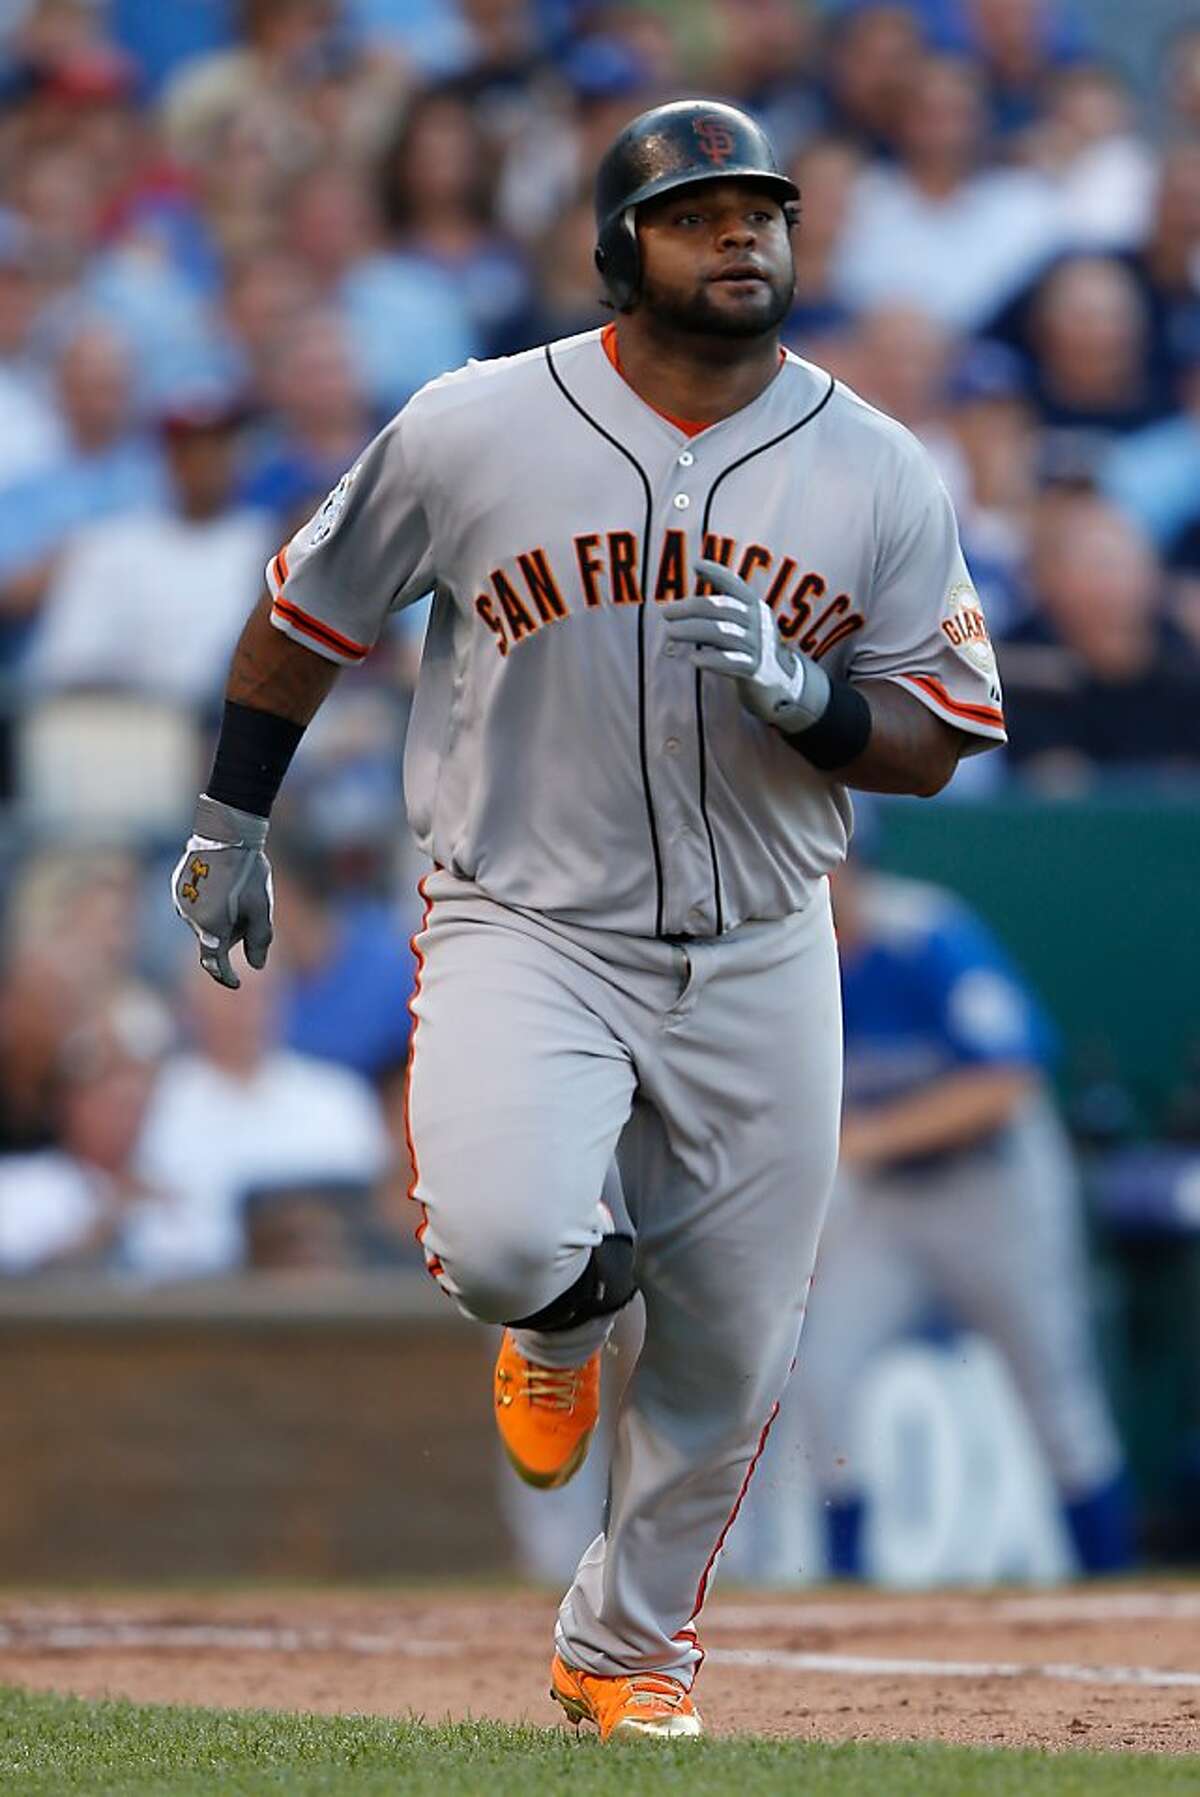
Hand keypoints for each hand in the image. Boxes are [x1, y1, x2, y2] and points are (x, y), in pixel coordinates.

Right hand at [171, 795, 273, 989]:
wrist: (226, 833)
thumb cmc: (247, 872)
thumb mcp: (261, 908)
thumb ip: (259, 940)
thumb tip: (257, 966)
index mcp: (211, 928)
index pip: (215, 964)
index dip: (226, 976)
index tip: (236, 982)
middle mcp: (190, 919)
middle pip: (213, 940)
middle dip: (232, 935)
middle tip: (251, 911)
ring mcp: (181, 902)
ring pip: (204, 923)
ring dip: (220, 918)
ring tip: (239, 891)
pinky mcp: (178, 887)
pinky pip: (196, 906)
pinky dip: (210, 904)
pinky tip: (224, 884)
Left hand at [662, 557, 831, 733]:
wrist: (781, 682)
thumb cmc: (752, 648)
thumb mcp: (744, 625)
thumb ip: (722, 613)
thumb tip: (682, 606)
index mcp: (755, 606)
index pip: (735, 584)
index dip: (717, 572)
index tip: (696, 565)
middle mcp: (758, 622)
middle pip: (719, 608)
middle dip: (689, 608)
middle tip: (666, 612)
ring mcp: (758, 645)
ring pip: (721, 633)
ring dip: (692, 631)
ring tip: (670, 632)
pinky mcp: (756, 669)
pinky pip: (731, 662)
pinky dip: (711, 660)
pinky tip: (693, 659)